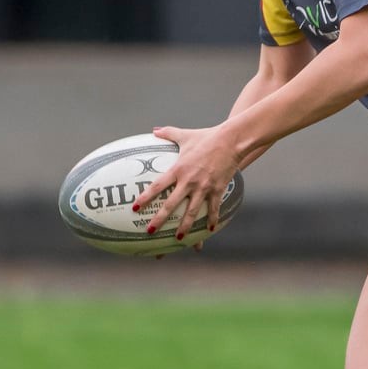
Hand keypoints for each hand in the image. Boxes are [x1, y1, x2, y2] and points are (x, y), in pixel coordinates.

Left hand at [131, 124, 239, 241]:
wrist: (231, 141)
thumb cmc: (207, 137)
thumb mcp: (185, 135)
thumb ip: (168, 133)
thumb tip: (155, 130)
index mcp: (178, 169)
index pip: (157, 186)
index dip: (145, 197)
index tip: (135, 207)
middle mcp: (188, 181)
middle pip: (171, 204)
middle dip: (159, 219)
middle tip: (150, 231)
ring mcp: (203, 187)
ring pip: (191, 211)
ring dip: (184, 226)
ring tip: (178, 238)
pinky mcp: (217, 189)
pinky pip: (213, 208)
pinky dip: (211, 219)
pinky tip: (209, 230)